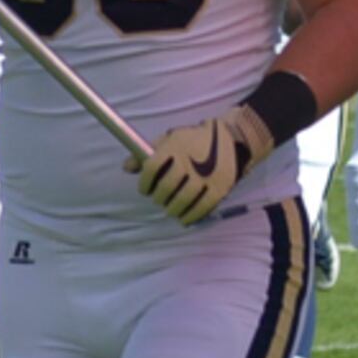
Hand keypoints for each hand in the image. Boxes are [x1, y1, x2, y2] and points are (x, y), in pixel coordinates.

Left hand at [136, 104, 274, 224]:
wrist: (231, 139)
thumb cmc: (195, 140)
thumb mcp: (171, 139)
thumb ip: (149, 153)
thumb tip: (126, 168)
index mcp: (175, 146)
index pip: (151, 168)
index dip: (144, 182)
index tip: (144, 189)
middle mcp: (189, 161)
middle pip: (166, 188)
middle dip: (158, 197)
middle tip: (159, 198)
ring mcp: (205, 176)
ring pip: (181, 201)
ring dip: (171, 209)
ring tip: (170, 209)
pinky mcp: (218, 188)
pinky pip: (200, 208)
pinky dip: (189, 216)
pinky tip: (183, 218)